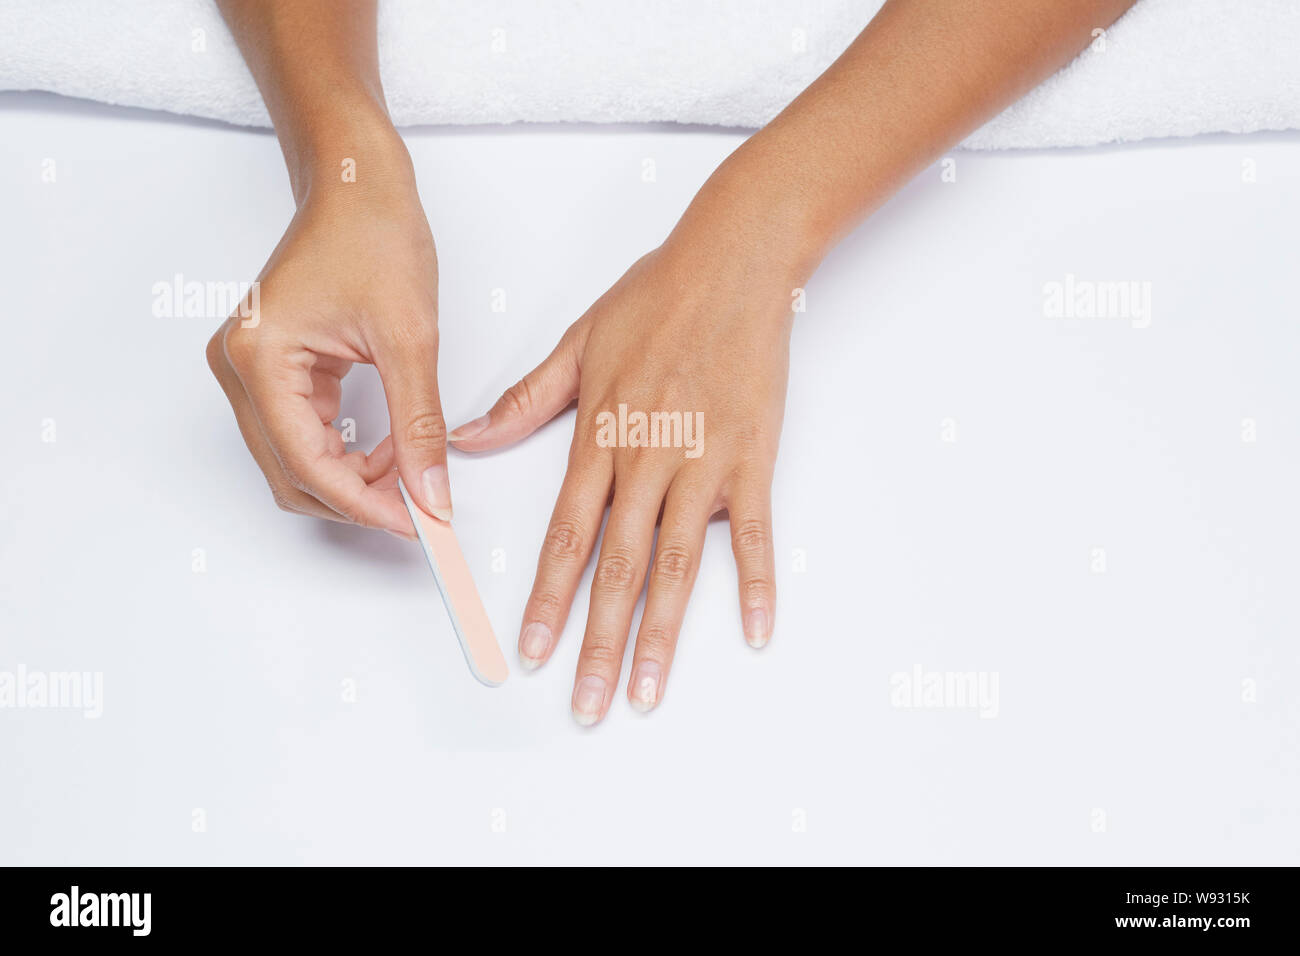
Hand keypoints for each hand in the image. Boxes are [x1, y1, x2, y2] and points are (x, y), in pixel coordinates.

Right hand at [207, 137, 450, 536]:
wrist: (358, 183)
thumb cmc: (374, 233)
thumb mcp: (410, 338)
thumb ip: (419, 424)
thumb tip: (430, 493)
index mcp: (257, 356)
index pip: (305, 461)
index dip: (362, 502)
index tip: (415, 523)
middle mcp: (237, 367)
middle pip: (290, 472)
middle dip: (355, 498)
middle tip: (418, 509)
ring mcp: (249, 369)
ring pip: (295, 460)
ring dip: (351, 479)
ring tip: (410, 476)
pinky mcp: (271, 368)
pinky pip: (303, 433)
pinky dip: (346, 453)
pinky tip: (390, 452)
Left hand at [450, 189, 799, 723]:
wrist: (734, 258)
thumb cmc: (657, 294)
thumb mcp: (579, 341)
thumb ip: (526, 399)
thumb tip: (470, 438)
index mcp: (600, 434)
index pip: (567, 533)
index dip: (549, 597)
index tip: (533, 649)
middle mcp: (647, 458)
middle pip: (617, 565)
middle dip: (597, 640)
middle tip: (585, 702)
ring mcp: (703, 460)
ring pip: (677, 562)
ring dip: (661, 633)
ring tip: (647, 690)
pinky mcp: (752, 456)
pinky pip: (753, 531)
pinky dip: (755, 582)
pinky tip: (755, 631)